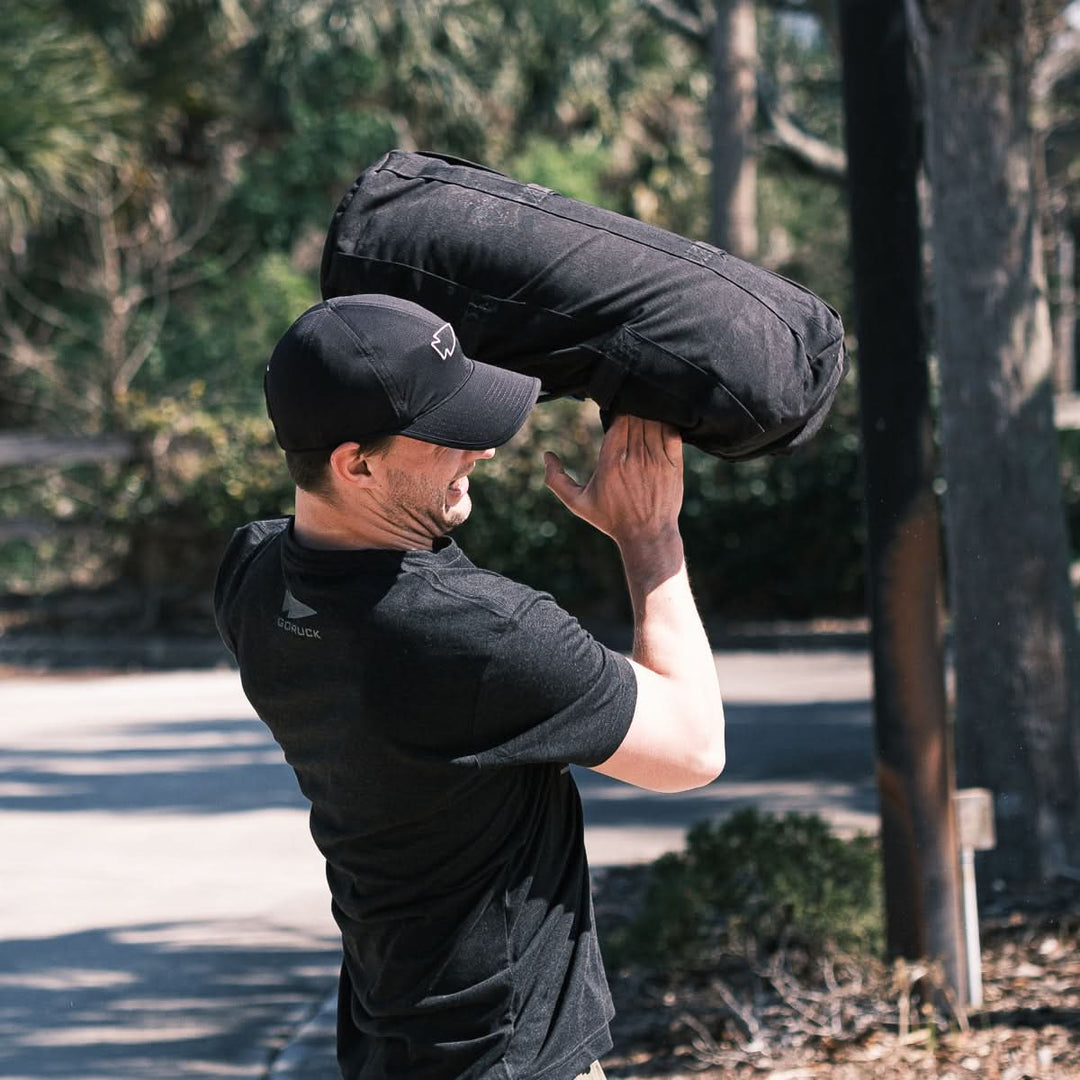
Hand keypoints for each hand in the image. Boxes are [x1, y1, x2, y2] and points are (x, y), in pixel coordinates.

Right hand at [543, 415, 683, 547]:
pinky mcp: (674, 466)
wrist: (647, 535)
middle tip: (630, 410)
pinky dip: (666, 424)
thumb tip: (546, 456)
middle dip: (633, 411)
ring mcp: (657, 462)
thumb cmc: (611, 519)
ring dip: (649, 416)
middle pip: (636, 419)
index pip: (618, 421)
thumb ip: (557, 480)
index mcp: (611, 463)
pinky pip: (672, 434)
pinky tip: (661, 424)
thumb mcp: (578, 503)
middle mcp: (635, 460)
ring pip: (654, 423)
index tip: (615, 413)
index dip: (618, 412)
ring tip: (644, 415)